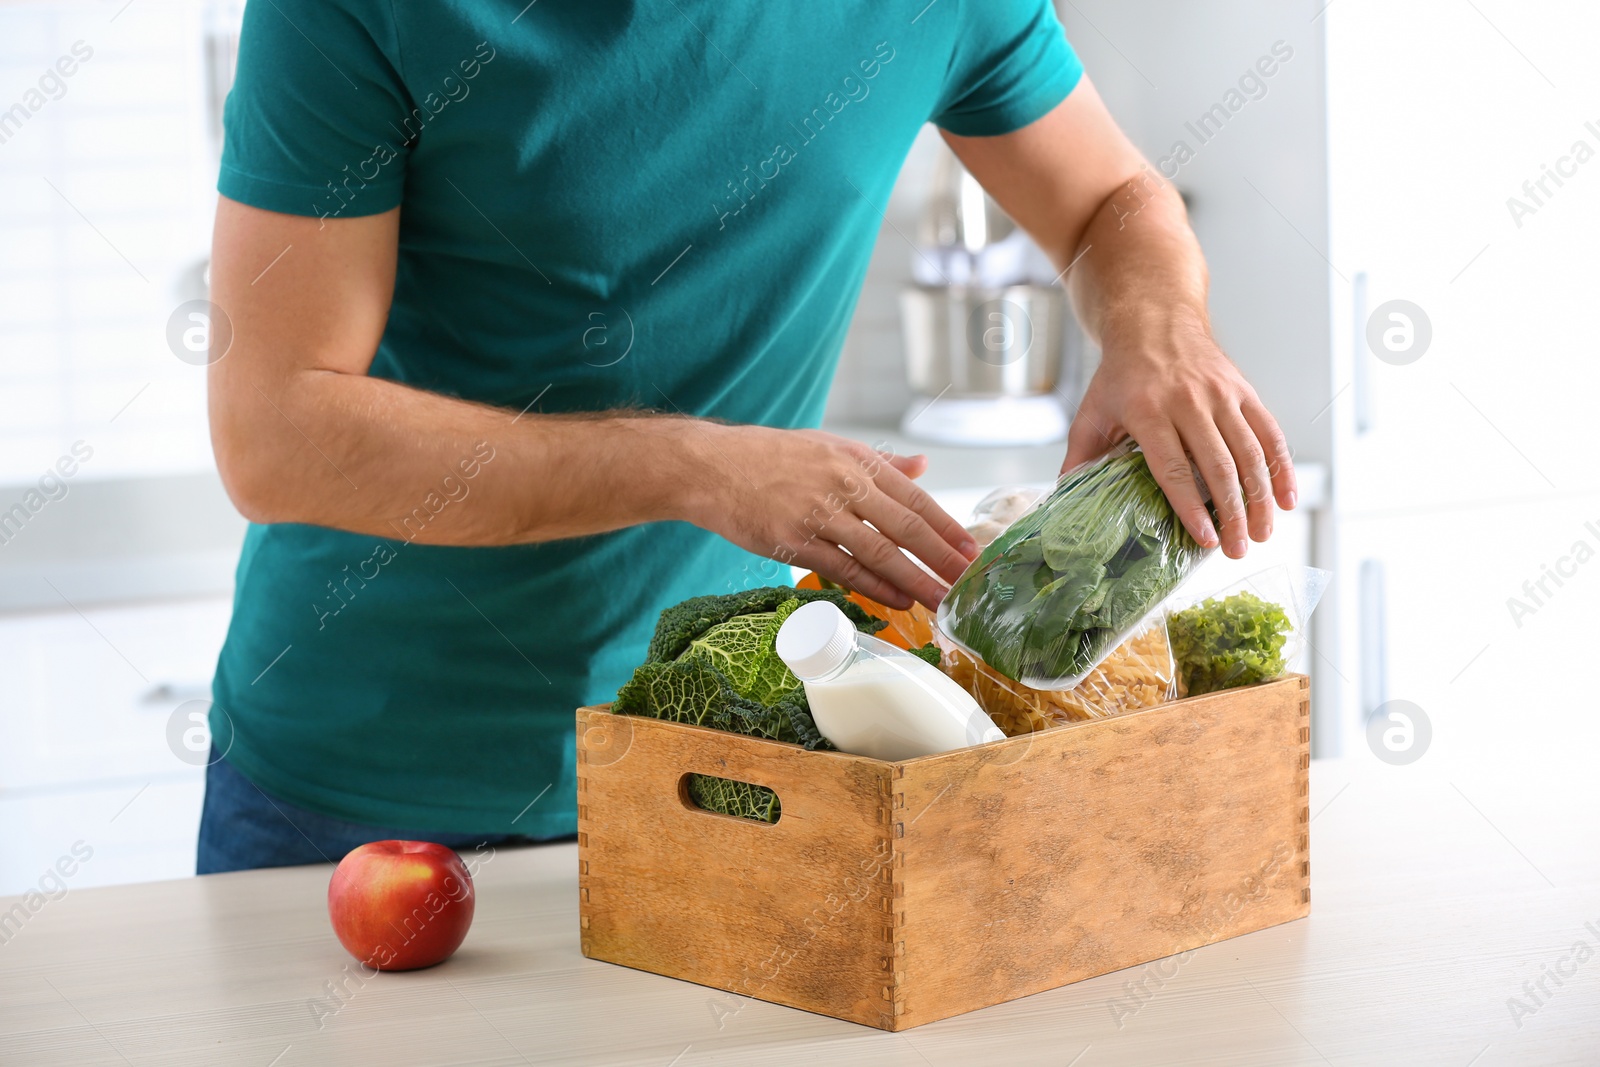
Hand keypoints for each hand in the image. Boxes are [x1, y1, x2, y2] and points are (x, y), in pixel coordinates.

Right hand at [685, 426, 978, 609]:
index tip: (971, 550)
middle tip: (967, 584)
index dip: (945, 527)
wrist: (710, 466)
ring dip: (914, 580)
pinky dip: (873, 586)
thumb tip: (922, 467)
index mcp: (855, 459)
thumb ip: (878, 462)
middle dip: (941, 559)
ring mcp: (817, 513)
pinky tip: (896, 600)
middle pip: (904, 527)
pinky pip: (842, 568)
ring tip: (939, 601)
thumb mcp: (827, 446)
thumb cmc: (768, 457)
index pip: (913, 497)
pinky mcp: (792, 540)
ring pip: (878, 552)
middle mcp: (842, 482)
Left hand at [1061, 310, 1296, 558]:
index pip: (1173, 467)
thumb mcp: (1092, 412)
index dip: (1190, 506)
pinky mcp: (1243, 391)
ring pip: (1249, 452)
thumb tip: (1062, 499)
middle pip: (1217, 466)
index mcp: (1148, 411)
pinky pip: (1269, 432)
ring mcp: (1221, 395)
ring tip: (1262, 535)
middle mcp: (1189, 402)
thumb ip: (1079, 456)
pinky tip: (1288, 498)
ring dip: (1260, 498)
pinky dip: (1283, 467)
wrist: (1154, 321)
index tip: (1204, 539)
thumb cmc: (1120, 376)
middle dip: (1231, 513)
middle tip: (1236, 550)